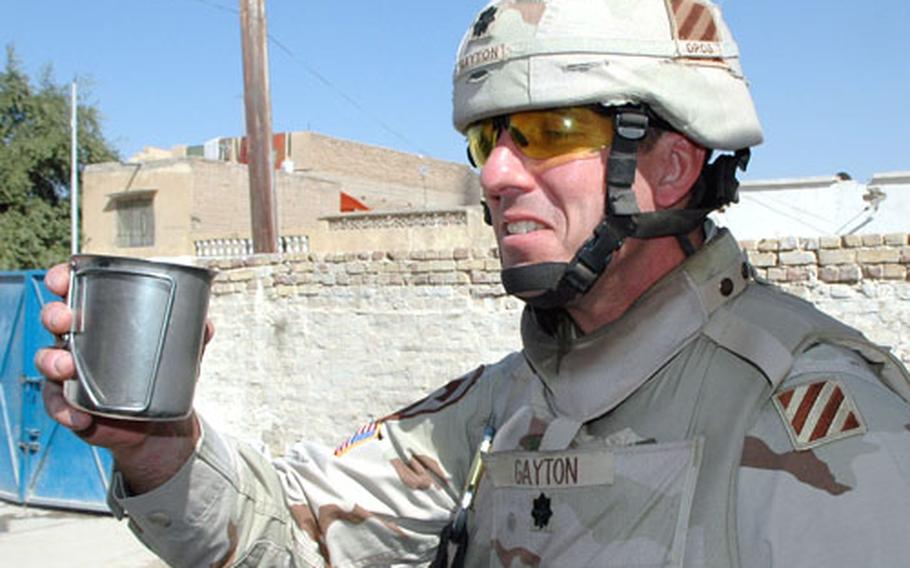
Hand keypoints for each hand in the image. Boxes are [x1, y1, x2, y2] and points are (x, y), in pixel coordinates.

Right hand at [36, 262, 213, 491]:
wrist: (159, 424)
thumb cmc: (162, 377)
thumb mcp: (181, 352)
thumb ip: (194, 335)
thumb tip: (207, 324)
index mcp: (102, 318)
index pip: (76, 290)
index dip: (63, 280)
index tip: (61, 279)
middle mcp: (81, 341)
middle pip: (55, 319)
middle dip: (55, 315)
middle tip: (67, 320)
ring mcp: (71, 372)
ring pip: (47, 359)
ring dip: (52, 361)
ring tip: (68, 369)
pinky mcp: (70, 403)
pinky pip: (56, 404)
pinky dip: (65, 411)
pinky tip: (81, 417)